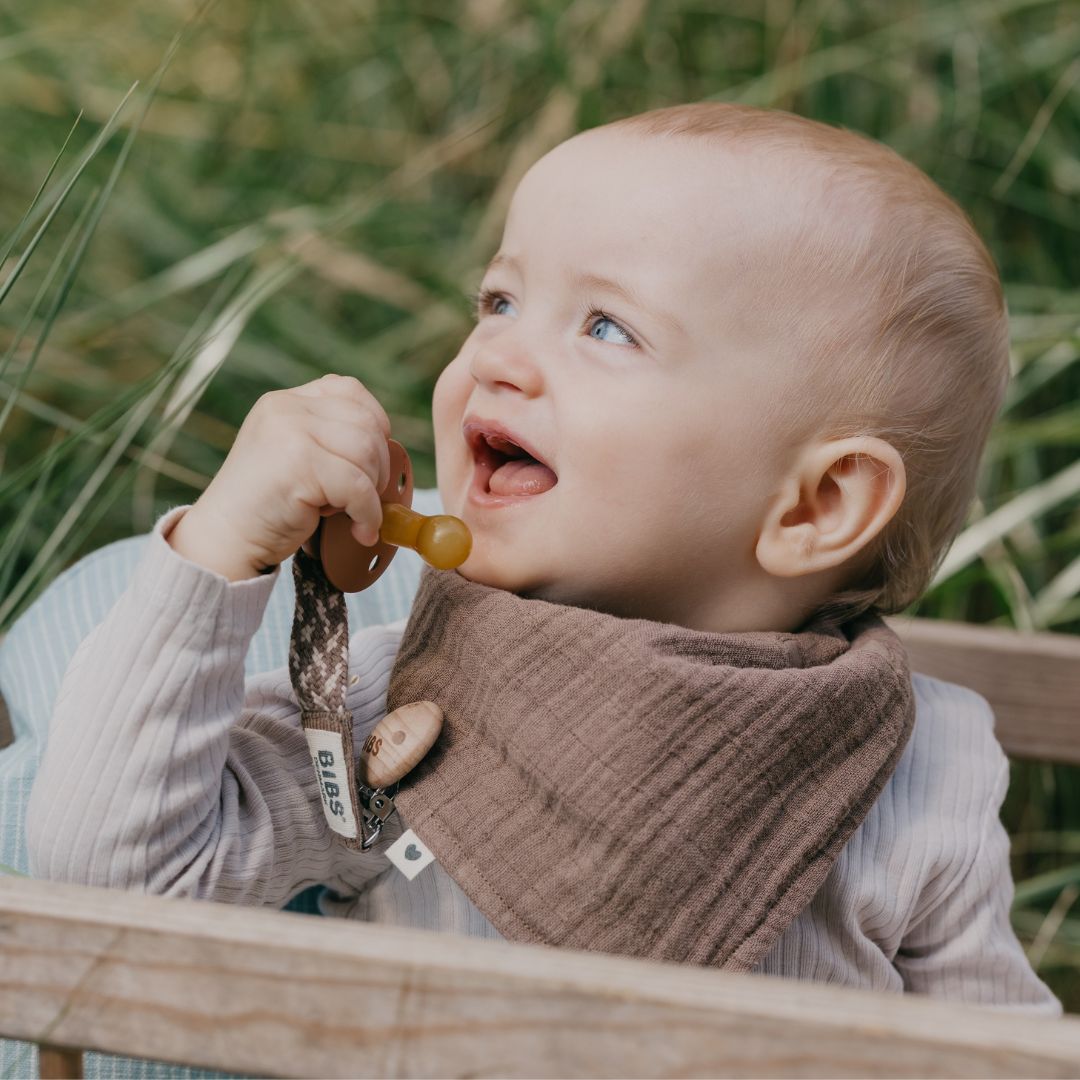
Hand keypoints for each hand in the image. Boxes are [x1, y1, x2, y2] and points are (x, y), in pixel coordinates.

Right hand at [167, 374, 391, 580]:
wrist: (224, 540)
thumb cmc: (268, 507)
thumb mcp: (294, 455)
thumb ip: (328, 438)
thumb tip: (388, 444)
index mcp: (286, 401)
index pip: (349, 390)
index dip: (375, 423)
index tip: (372, 459)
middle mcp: (286, 408)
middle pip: (366, 423)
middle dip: (377, 464)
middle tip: (362, 497)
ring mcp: (290, 432)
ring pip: (366, 451)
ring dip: (371, 490)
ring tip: (350, 512)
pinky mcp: (298, 464)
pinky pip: (359, 486)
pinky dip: (369, 514)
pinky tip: (360, 531)